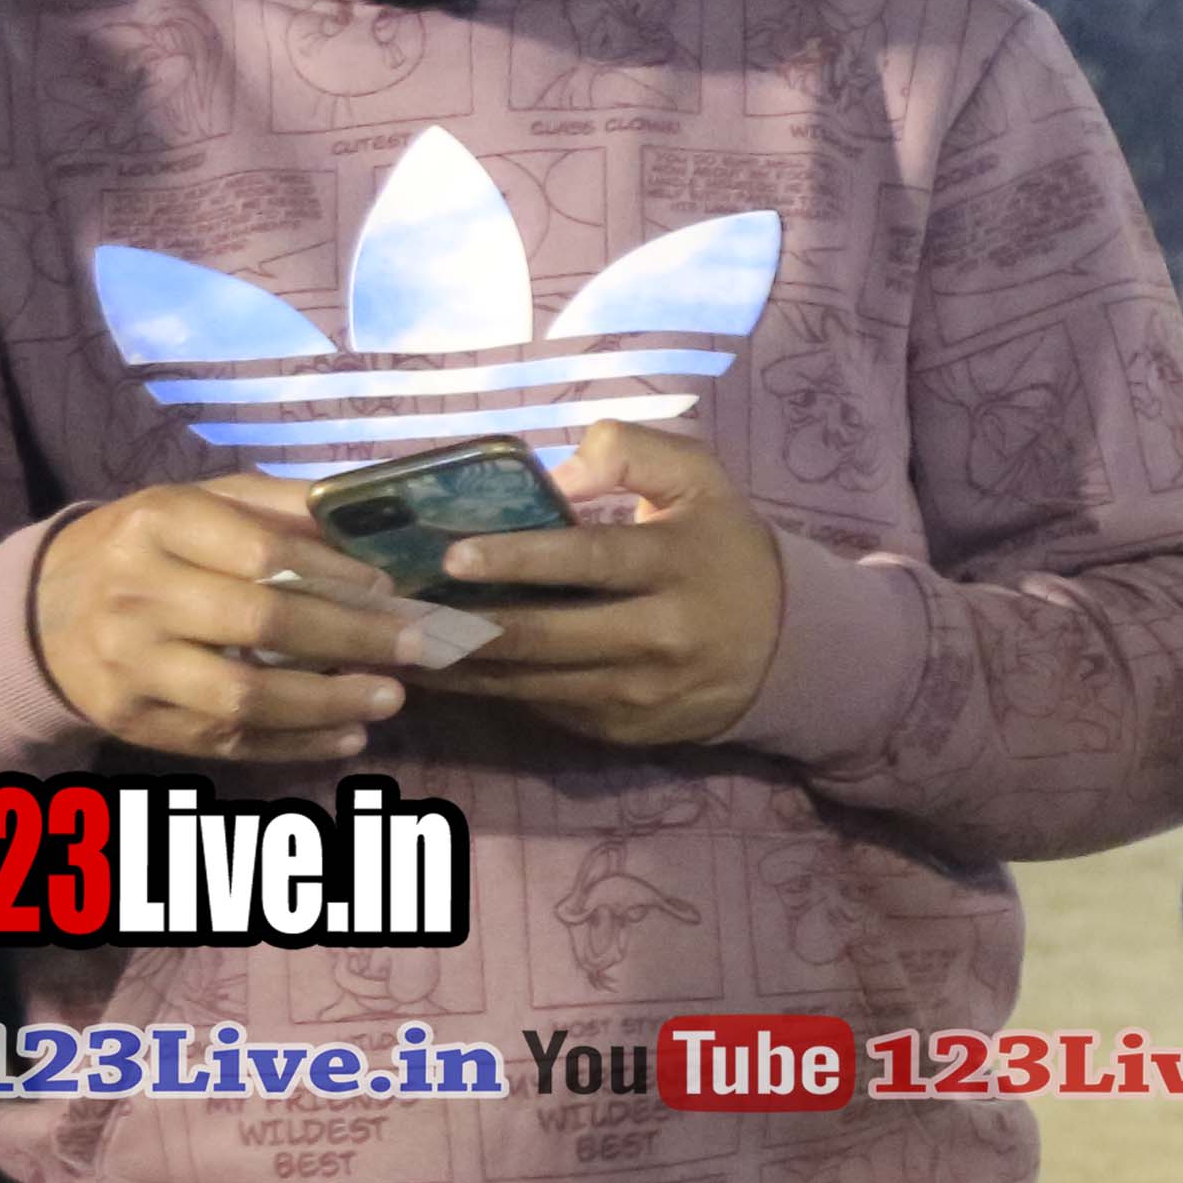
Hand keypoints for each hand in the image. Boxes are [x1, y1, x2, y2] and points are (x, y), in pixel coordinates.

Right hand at [34, 471, 441, 761]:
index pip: (262, 554)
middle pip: (262, 624)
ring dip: (329, 702)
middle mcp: (137, 595)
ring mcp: (131, 665)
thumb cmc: (146, 547)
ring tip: (391, 697)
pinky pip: (226, 741)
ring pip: (244, 696)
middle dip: (352, 639)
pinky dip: (296, 744)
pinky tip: (349, 735)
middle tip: (418, 648)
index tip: (390, 590)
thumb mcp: (198, 502)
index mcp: (158, 524)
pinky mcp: (134, 720)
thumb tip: (373, 523)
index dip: (335, 576)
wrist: (39, 612)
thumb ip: (280, 508)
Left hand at [424, 421, 791, 746]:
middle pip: (549, 635)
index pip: (592, 560)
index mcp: (677, 562)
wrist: (785, 649)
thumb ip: (631, 453)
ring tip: (397, 642)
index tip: (455, 556)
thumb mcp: (699, 481)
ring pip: (533, 683)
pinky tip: (442, 670)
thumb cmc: (722, 549)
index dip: (521, 560)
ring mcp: (639, 691)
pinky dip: (489, 690)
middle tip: (398, 610)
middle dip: (469, 625)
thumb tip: (551, 473)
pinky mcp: (622, 729)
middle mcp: (660, 635)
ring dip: (461, 665)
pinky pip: (544, 709)